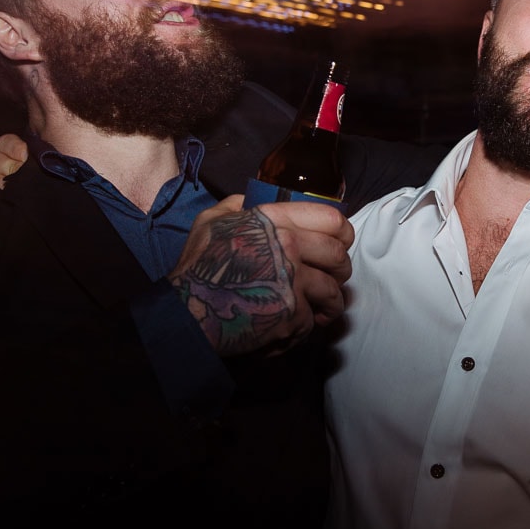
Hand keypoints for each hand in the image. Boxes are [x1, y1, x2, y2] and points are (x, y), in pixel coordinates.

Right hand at [169, 195, 354, 356]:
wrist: (187, 310)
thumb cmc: (197, 266)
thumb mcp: (212, 220)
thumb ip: (238, 205)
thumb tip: (253, 200)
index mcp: (273, 220)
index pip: (331, 219)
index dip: (343, 233)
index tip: (341, 244)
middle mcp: (287, 245)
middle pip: (338, 257)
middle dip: (339, 271)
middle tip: (331, 280)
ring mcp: (291, 280)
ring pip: (332, 292)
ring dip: (329, 304)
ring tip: (320, 310)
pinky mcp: (290, 313)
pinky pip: (311, 320)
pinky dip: (302, 328)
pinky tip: (290, 326)